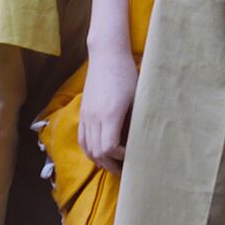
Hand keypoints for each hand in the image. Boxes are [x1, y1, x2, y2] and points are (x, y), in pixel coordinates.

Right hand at [78, 49, 136, 173]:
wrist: (107, 55)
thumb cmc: (127, 74)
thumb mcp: (137, 97)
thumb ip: (136, 120)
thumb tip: (142, 140)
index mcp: (109, 115)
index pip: (108, 148)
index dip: (120, 157)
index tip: (132, 155)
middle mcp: (94, 117)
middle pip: (97, 153)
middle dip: (111, 165)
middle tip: (126, 169)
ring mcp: (86, 115)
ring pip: (87, 148)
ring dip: (100, 160)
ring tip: (114, 164)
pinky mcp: (83, 112)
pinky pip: (82, 139)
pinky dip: (90, 150)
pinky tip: (101, 152)